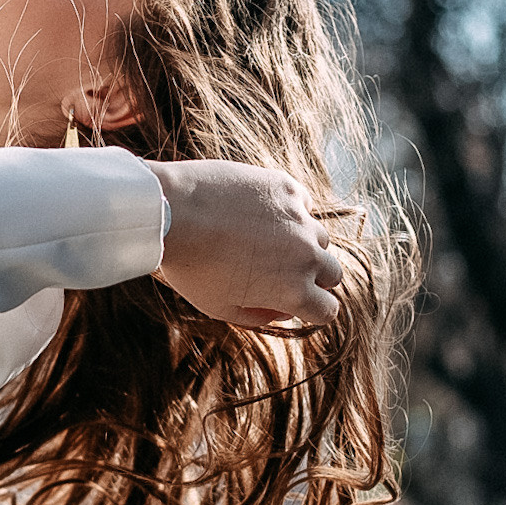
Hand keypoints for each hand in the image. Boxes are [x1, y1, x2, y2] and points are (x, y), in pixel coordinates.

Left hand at [147, 160, 342, 326]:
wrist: (172, 211)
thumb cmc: (190, 265)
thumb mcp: (218, 307)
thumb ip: (256, 317)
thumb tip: (281, 313)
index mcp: (293, 291)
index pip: (329, 310)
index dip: (314, 310)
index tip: (298, 303)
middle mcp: (306, 255)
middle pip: (333, 273)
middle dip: (314, 276)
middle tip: (283, 271)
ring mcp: (299, 218)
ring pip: (319, 236)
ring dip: (302, 241)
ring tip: (266, 239)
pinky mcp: (287, 187)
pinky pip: (302, 203)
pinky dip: (288, 210)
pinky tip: (258, 211)